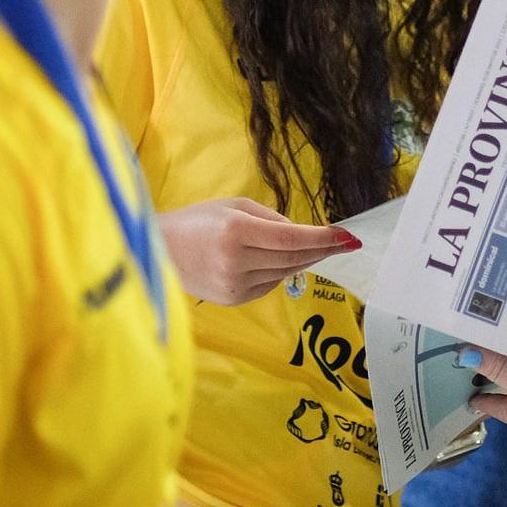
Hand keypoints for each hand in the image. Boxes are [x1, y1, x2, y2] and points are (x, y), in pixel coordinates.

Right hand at [158, 198, 359, 304]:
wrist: (158, 252)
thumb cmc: (197, 221)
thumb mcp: (234, 206)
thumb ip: (271, 219)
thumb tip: (302, 234)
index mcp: (235, 232)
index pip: (291, 238)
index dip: (322, 238)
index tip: (347, 236)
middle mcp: (236, 262)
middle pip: (293, 258)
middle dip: (323, 249)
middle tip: (346, 242)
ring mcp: (234, 285)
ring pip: (285, 272)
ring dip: (304, 259)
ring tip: (319, 247)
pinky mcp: (233, 300)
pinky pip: (270, 283)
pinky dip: (280, 270)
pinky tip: (279, 259)